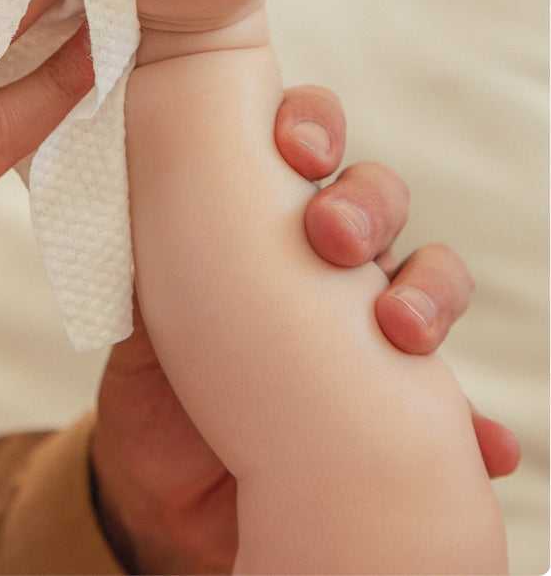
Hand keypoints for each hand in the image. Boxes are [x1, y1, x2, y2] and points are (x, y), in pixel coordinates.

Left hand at [92, 83, 518, 574]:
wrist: (165, 494)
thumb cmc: (151, 380)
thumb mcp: (137, 314)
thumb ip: (146, 257)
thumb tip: (147, 208)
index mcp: (262, 217)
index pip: (302, 140)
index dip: (310, 125)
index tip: (298, 150)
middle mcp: (323, 259)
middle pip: (376, 195)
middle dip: (367, 201)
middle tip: (335, 237)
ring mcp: (364, 324)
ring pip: (428, 275)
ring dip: (430, 290)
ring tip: (402, 330)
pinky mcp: (394, 399)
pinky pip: (453, 404)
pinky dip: (473, 421)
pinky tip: (480, 439)